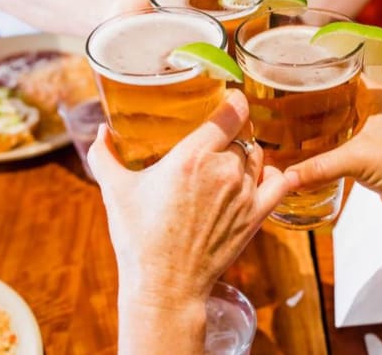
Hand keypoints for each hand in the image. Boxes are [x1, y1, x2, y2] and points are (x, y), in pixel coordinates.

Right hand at [88, 90, 289, 309]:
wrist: (165, 284)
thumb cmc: (138, 238)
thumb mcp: (115, 191)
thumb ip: (105, 155)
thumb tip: (102, 131)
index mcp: (193, 156)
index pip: (230, 112)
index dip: (234, 100)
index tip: (230, 98)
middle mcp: (224, 169)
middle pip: (241, 135)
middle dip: (230, 135)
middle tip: (217, 140)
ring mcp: (244, 193)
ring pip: (258, 156)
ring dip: (248, 154)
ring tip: (231, 161)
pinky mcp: (256, 215)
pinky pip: (280, 183)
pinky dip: (275, 175)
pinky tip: (264, 176)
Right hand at [284, 78, 381, 218]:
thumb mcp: (357, 161)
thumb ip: (319, 167)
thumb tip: (285, 178)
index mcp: (377, 95)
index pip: (343, 73)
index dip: (319, 74)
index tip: (294, 75)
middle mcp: (376, 108)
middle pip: (336, 98)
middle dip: (310, 102)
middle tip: (282, 103)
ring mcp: (375, 131)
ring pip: (339, 121)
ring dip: (318, 126)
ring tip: (288, 125)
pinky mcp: (372, 152)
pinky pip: (343, 143)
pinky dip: (326, 146)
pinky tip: (307, 150)